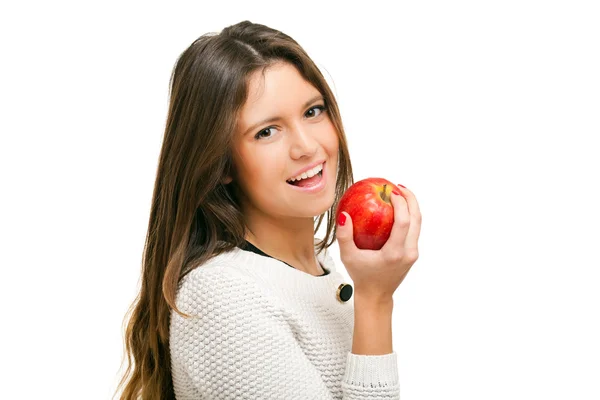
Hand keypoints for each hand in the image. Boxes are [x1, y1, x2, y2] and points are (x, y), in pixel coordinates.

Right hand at [335, 185, 421, 303]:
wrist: (376, 295)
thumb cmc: (361, 275)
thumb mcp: (348, 257)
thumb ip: (344, 236)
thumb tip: (344, 215)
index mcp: (394, 253)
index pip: (404, 222)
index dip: (401, 204)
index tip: (391, 191)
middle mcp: (408, 252)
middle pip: (417, 219)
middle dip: (411, 199)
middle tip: (398, 186)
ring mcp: (413, 253)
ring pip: (419, 223)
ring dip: (412, 206)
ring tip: (400, 192)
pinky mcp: (413, 253)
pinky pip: (414, 229)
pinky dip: (409, 215)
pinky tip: (398, 208)